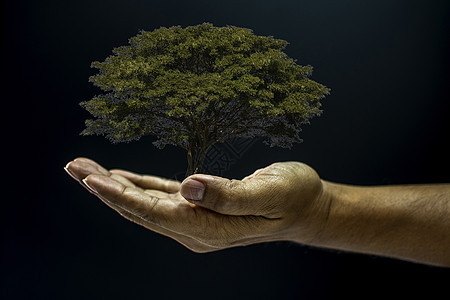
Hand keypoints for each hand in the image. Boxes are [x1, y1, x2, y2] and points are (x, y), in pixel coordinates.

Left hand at [64, 157, 328, 251]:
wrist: (306, 209)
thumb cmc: (293, 197)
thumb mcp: (268, 193)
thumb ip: (228, 195)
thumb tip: (188, 187)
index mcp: (208, 228)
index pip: (155, 212)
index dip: (120, 196)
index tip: (90, 178)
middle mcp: (195, 229)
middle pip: (140, 209)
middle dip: (105, 188)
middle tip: (74, 167)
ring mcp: (195, 220)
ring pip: (146, 203)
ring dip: (116, 186)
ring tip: (86, 169)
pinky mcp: (199, 208)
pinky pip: (161, 197)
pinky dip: (138, 186)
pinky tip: (121, 178)